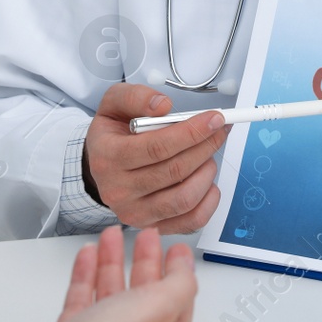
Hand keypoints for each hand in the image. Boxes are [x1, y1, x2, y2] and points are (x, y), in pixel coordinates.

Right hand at [0, 227, 197, 321]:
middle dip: (145, 260)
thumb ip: (180, 285)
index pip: (177, 303)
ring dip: (113, 261)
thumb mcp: (159, 307)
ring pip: (111, 293)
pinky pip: (82, 298)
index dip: (178, 272)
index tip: (175, 248)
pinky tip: (88, 255)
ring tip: (112, 236)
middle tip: (145, 237)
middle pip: (144, 295)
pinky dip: (86, 273)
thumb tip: (186, 268)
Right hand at [84, 83, 228, 231]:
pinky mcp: (152, 225)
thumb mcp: (114, 104)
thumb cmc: (113, 133)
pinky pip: (190, 221)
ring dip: (206, 172)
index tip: (214, 118)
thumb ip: (135, 97)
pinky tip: (209, 182)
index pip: (157, 147)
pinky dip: (208, 201)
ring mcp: (134, 212)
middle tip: (219, 129)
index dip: (191, 132)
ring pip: (184, 198)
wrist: (101, 164)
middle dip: (206, 146)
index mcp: (108, 157)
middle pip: (175, 170)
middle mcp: (118, 190)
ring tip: (208, 154)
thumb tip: (163, 106)